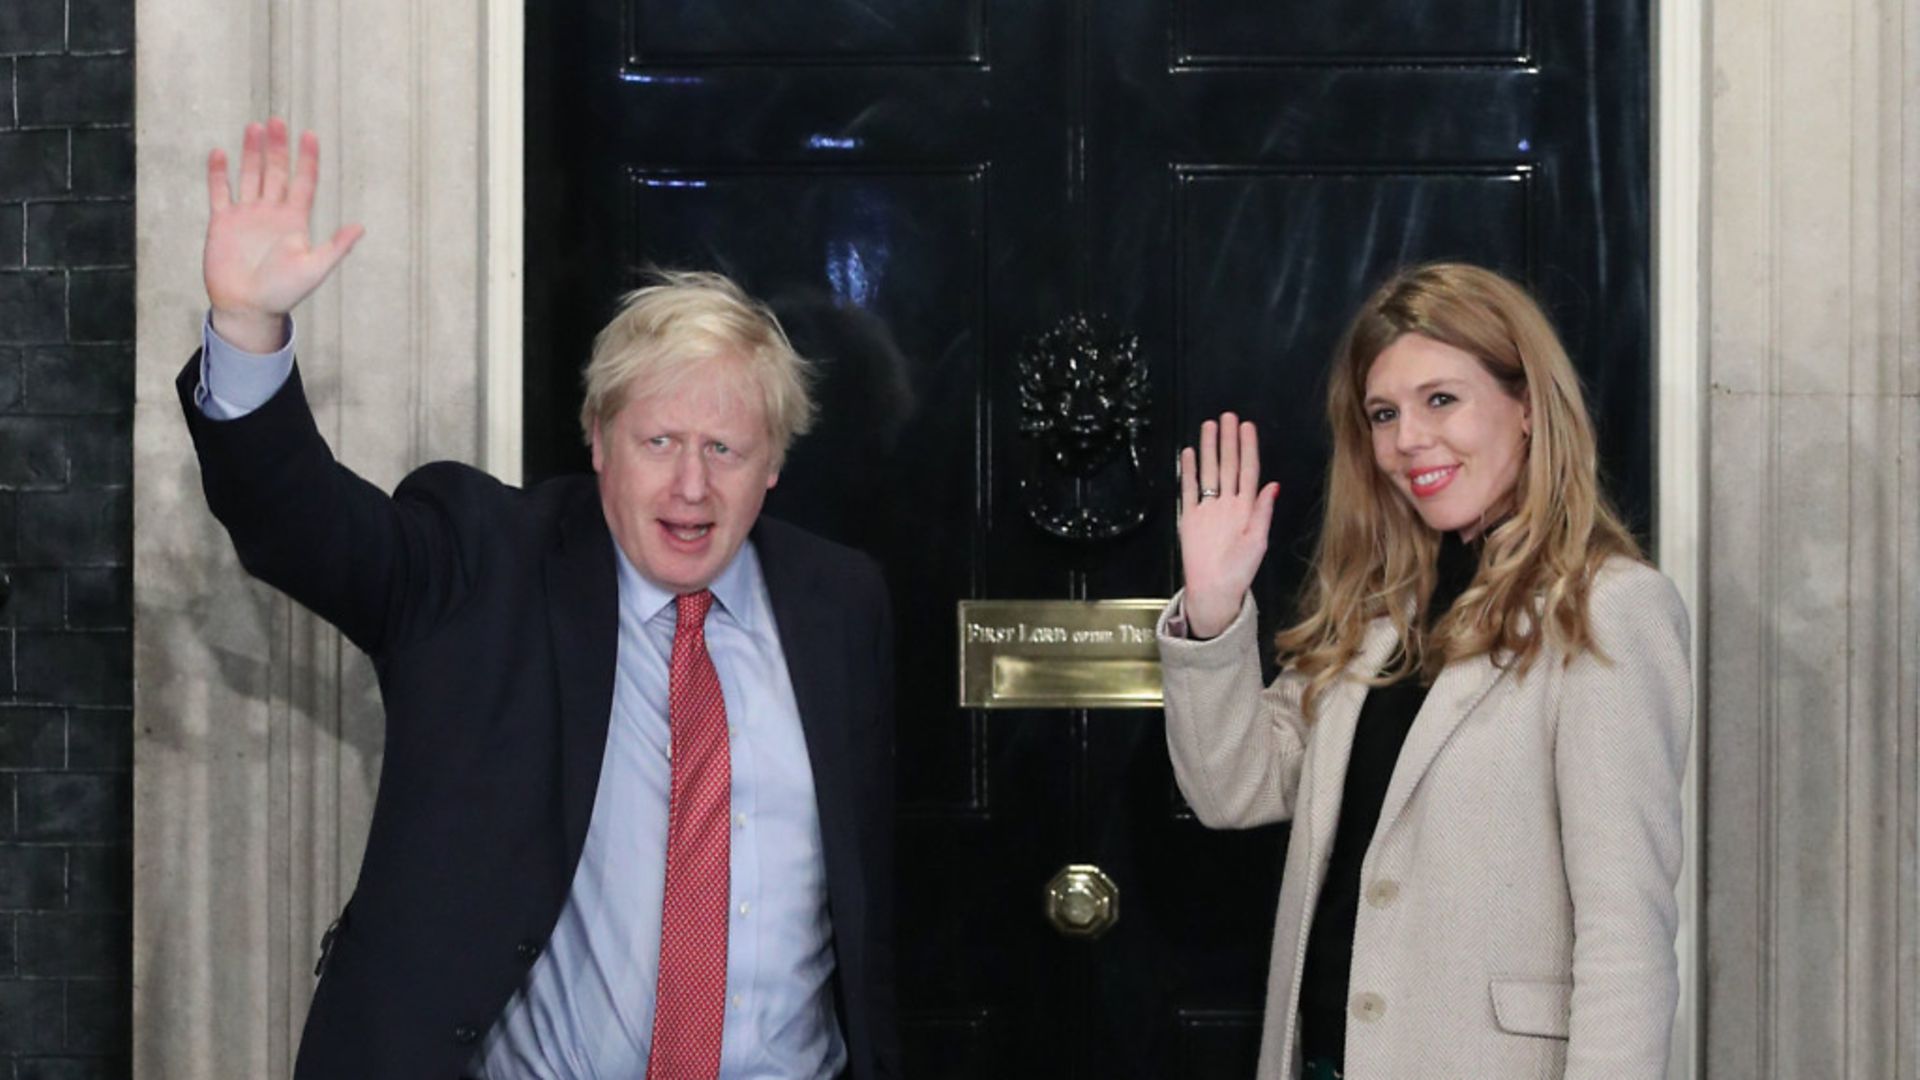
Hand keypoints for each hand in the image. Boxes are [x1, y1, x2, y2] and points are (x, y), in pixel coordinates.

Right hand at [203, 117, 363, 351]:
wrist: (248, 308)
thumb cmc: (283, 293)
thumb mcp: (315, 269)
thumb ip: (336, 247)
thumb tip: (361, 227)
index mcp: (295, 220)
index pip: (303, 182)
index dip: (307, 159)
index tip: (310, 134)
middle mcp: (272, 213)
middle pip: (276, 172)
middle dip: (278, 147)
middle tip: (277, 120)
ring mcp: (247, 215)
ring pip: (250, 175)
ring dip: (251, 152)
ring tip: (255, 127)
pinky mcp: (223, 222)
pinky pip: (220, 192)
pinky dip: (219, 174)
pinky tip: (220, 153)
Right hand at [1177, 412, 1279, 638]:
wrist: (1214, 589)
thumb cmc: (1240, 570)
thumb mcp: (1258, 541)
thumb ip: (1262, 512)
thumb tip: (1272, 486)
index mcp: (1246, 508)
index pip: (1248, 470)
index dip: (1248, 448)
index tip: (1247, 427)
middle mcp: (1228, 503)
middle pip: (1227, 465)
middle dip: (1228, 441)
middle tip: (1227, 416)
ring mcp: (1208, 508)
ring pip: (1208, 471)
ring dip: (1208, 449)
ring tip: (1208, 426)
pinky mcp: (1190, 517)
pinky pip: (1189, 489)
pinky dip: (1188, 471)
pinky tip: (1189, 453)